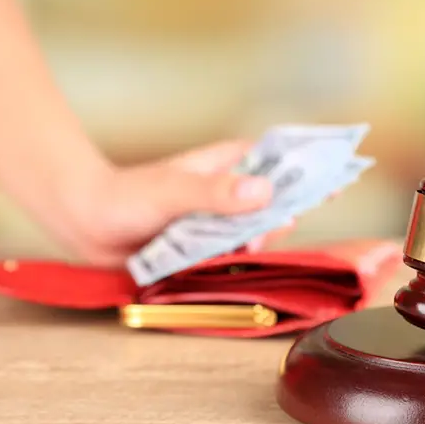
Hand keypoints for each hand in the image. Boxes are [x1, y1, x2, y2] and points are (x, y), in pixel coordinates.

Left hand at [63, 140, 292, 266]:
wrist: (85, 223)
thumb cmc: (126, 196)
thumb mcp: (173, 191)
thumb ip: (215, 192)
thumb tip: (265, 191)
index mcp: (226, 165)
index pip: (278, 160)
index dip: (309, 167)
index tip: (340, 176)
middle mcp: (227, 192)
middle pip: (274, 201)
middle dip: (283, 215)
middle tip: (277, 228)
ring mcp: (217, 220)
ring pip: (256, 232)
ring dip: (257, 242)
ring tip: (243, 248)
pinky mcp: (203, 246)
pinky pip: (233, 254)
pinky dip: (237, 261)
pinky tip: (229, 263)